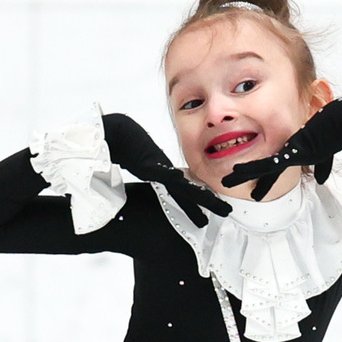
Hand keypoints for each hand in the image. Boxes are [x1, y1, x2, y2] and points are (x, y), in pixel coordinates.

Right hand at [102, 112, 227, 224]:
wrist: (116, 130)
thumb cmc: (127, 144)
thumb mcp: (140, 165)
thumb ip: (151, 173)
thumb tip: (158, 181)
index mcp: (164, 173)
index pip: (186, 189)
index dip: (200, 200)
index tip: (214, 210)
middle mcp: (164, 169)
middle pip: (189, 188)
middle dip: (208, 201)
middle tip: (226, 211)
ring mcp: (156, 165)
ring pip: (180, 182)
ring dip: (196, 192)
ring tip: (212, 201)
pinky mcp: (144, 160)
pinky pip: (158, 169)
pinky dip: (168, 174)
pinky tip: (178, 178)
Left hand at [221, 95, 341, 200]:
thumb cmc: (337, 130)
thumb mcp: (328, 153)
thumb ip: (323, 166)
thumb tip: (320, 179)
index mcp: (295, 151)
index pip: (274, 166)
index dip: (261, 176)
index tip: (249, 184)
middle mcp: (290, 150)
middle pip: (263, 166)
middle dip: (245, 174)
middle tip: (226, 181)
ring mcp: (292, 149)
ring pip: (263, 165)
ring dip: (245, 173)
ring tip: (228, 179)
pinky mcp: (295, 149)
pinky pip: (273, 163)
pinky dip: (258, 169)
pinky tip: (242, 171)